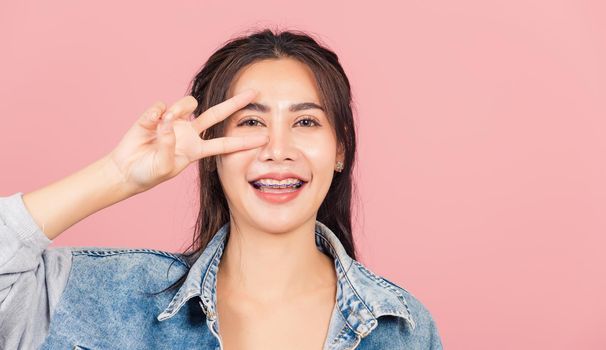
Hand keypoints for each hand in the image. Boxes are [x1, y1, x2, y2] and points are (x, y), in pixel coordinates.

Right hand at [106, 89, 267, 194]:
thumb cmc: (148, 174)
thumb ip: (169, 147)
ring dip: (179, 110)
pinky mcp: (156, 115)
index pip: (225, 144)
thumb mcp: (163, 167)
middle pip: (217, 114)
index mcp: (196, 150)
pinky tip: (149, 124)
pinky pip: (161, 106)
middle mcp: (189, 133)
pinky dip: (155, 114)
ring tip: (162, 125)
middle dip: (235, 103)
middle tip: (254, 92)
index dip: (244, 141)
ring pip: (188, 103)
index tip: (264, 138)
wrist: (125, 171)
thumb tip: (169, 124)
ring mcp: (174, 122)